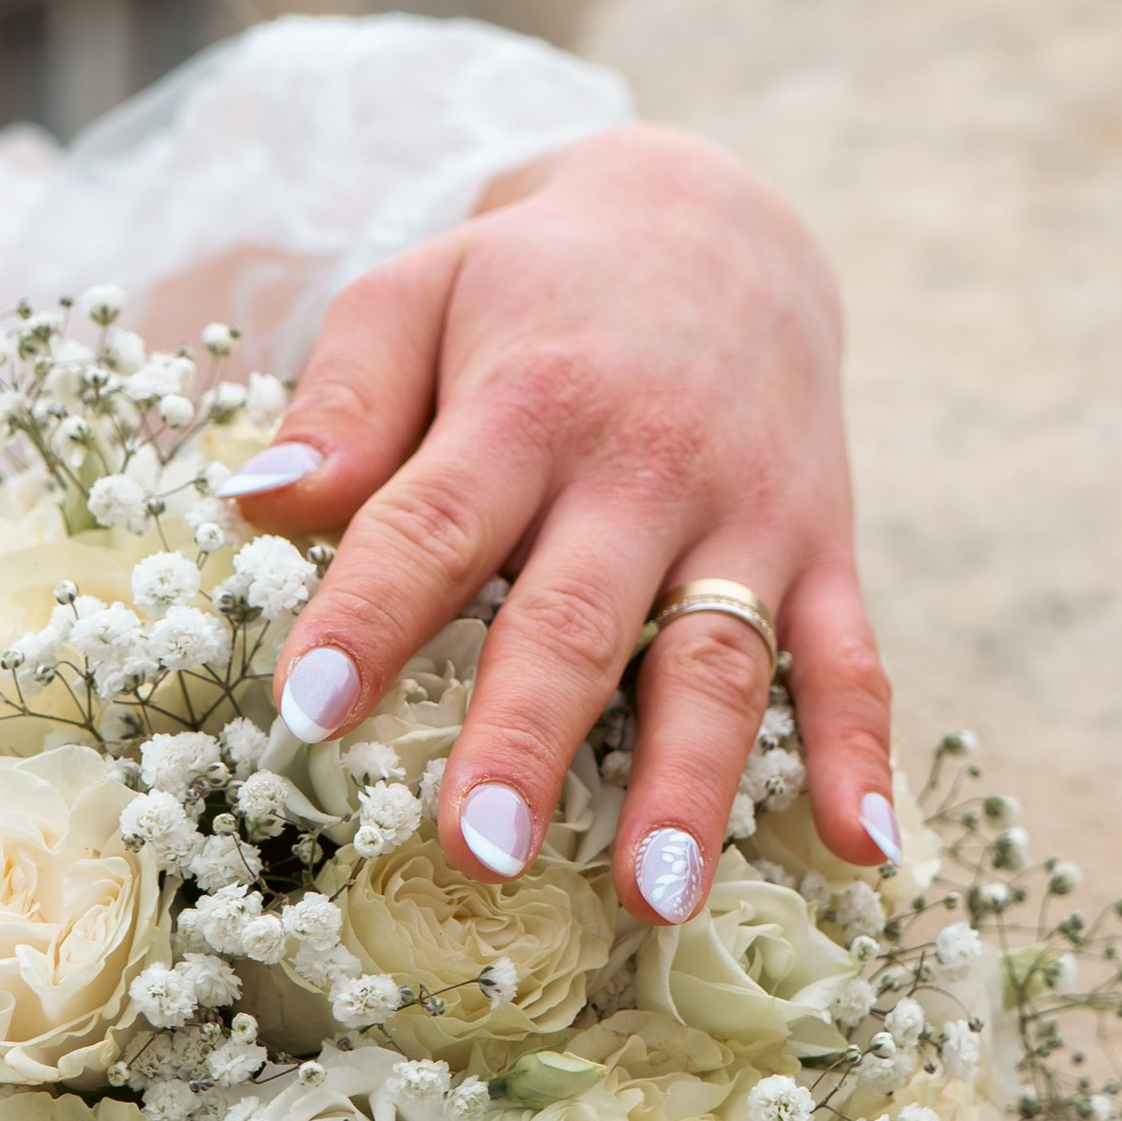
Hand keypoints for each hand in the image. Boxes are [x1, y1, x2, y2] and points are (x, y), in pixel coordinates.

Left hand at [221, 124, 896, 923]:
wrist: (716, 222)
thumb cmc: (530, 287)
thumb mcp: (417, 292)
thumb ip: (344, 399)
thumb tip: (259, 503)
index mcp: (526, 403)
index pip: (435, 521)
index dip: (371, 616)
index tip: (310, 711)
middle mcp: (644, 466)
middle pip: (578, 616)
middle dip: (528, 736)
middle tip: (479, 852)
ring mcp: (746, 516)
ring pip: (719, 661)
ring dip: (689, 784)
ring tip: (653, 898)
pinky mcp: (825, 546)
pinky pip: (853, 659)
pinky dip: (862, 754)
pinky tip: (860, 850)